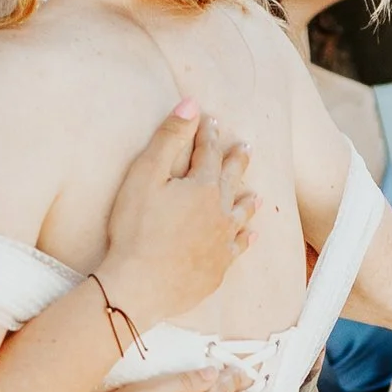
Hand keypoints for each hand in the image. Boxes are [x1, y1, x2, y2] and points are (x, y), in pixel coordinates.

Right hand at [93, 104, 256, 334]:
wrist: (139, 286)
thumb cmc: (135, 230)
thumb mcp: (145, 175)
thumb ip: (169, 138)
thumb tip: (192, 104)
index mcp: (202, 187)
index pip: (208, 152)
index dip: (208, 134)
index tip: (211, 120)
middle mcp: (219, 213)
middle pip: (231, 180)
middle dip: (236, 161)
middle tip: (245, 148)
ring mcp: (221, 243)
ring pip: (240, 215)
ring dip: (247, 202)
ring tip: (256, 195)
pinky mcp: (216, 270)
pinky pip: (237, 249)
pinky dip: (244, 239)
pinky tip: (250, 236)